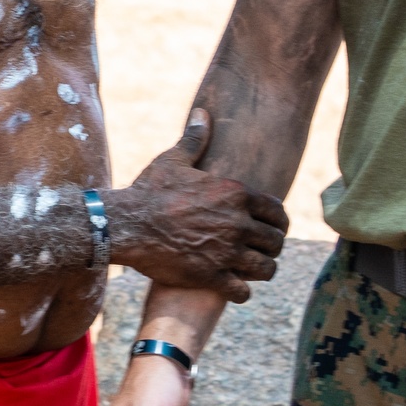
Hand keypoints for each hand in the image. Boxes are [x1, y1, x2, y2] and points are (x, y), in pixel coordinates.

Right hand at [107, 108, 287, 302]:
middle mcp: (237, 223)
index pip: (278, 212)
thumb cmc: (149, 190)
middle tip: (263, 251)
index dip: (279, 222)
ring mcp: (225, 252)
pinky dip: (241, 292)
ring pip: (266, 268)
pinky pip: (242, 291)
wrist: (126, 224)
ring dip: (262, 270)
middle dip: (272, 247)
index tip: (274, 228)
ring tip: (253, 270)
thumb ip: (195, 139)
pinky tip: (234, 288)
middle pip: (276, 241)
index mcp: (236, 193)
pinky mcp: (210, 276)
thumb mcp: (174, 160)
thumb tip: (202, 114)